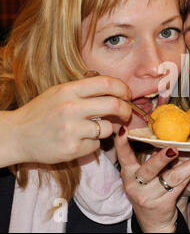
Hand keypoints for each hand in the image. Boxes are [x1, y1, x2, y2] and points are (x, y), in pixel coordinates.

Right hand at [6, 76, 131, 164]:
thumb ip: (85, 91)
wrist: (17, 136)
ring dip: (108, 129)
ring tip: (94, 129)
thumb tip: (117, 93)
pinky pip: (96, 145)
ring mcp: (72, 130)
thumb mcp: (60, 93)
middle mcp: (71, 108)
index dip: (123, 89)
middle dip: (126, 110)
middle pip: (114, 105)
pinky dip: (93, 144)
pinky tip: (79, 140)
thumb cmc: (42, 112)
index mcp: (69, 90)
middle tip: (126, 114)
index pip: (107, 83)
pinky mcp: (72, 149)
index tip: (127, 95)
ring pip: (108, 128)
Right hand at [114, 126, 189, 232]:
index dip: (122, 144)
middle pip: (150, 168)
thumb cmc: (150, 191)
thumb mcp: (143, 176)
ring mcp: (148, 196)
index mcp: (128, 174)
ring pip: (172, 177)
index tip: (123, 130)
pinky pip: (180, 186)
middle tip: (174, 148)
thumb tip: (163, 133)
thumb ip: (148, 159)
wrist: (154, 222)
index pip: (124, 157)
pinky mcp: (162, 205)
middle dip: (162, 157)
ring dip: (189, 165)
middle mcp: (135, 185)